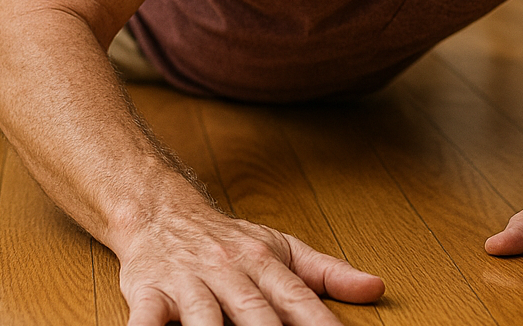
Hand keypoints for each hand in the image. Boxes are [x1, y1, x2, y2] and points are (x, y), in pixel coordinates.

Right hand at [114, 206, 383, 324]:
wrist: (160, 209)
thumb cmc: (226, 239)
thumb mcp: (282, 248)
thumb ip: (327, 273)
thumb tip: (376, 288)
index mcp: (263, 263)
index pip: (297, 300)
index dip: (319, 324)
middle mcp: (227, 271)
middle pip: (254, 312)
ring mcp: (188, 282)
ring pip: (204, 317)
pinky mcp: (150, 292)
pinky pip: (147, 317)